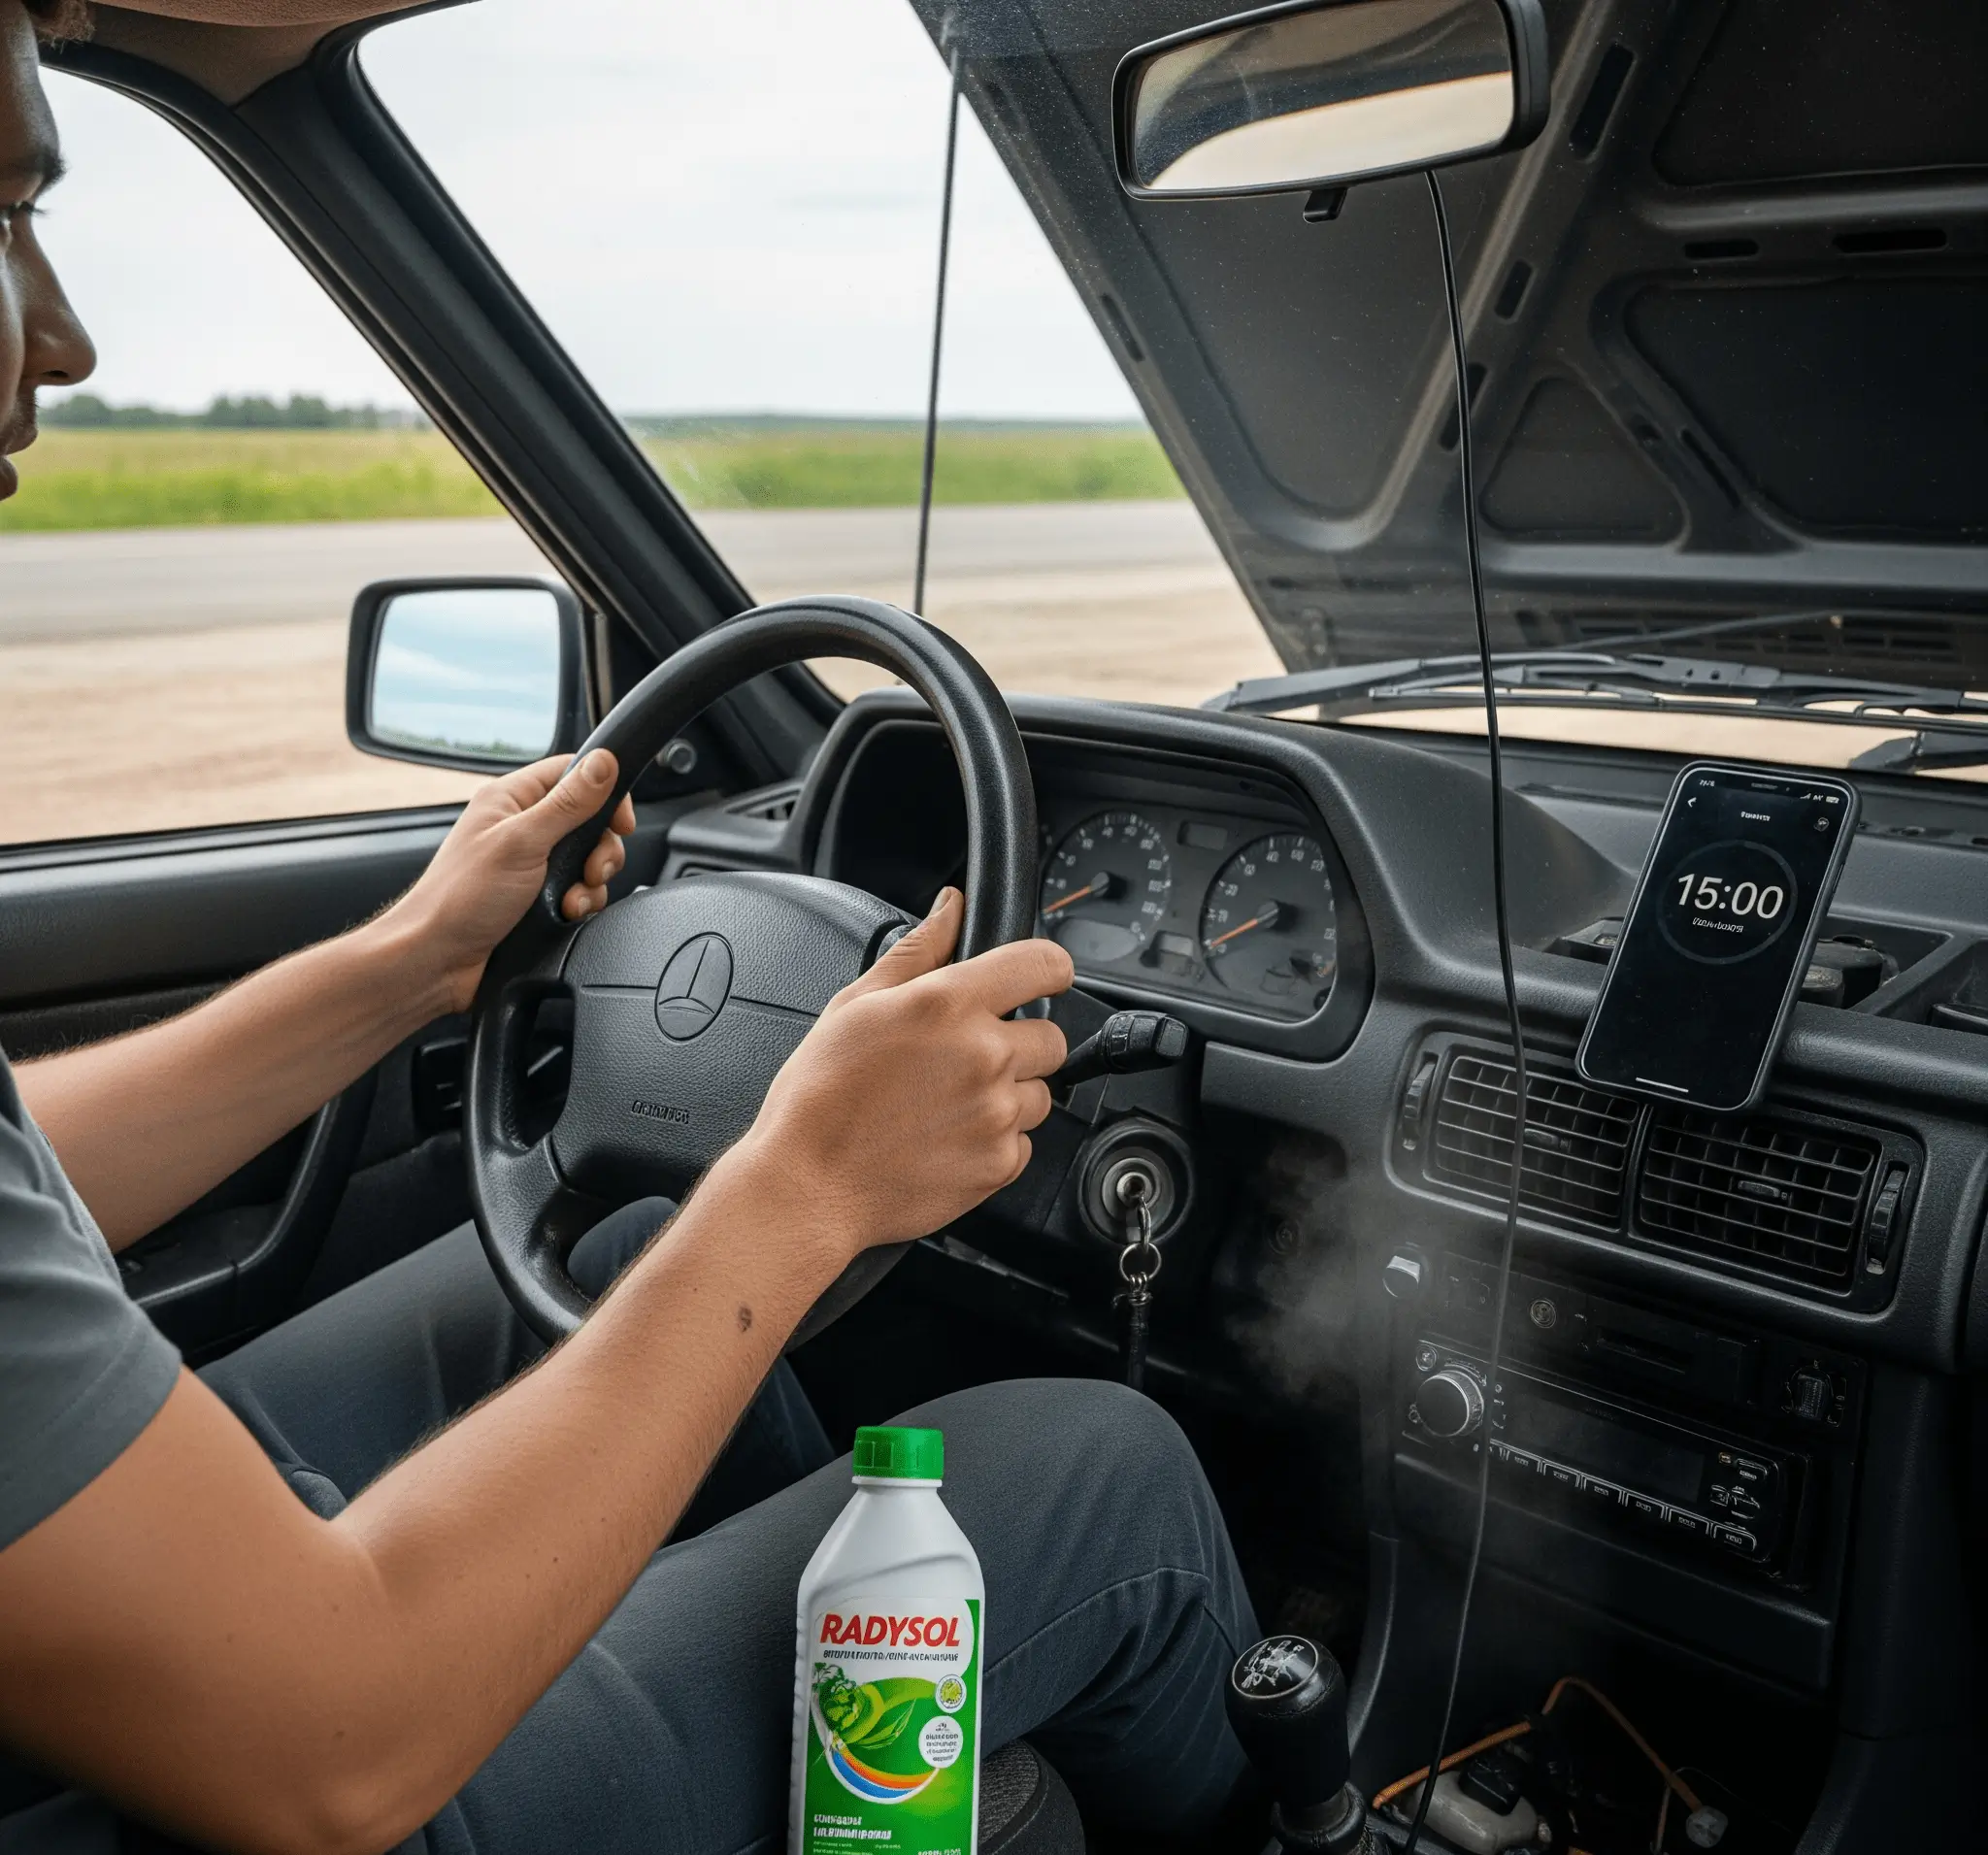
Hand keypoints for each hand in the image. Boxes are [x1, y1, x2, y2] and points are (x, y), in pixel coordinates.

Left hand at [390, 751, 636, 1012]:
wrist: (438, 961)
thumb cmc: (460, 899)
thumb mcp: (522, 843)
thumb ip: (568, 803)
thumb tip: (604, 762)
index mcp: (510, 798)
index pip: (572, 772)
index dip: (604, 792)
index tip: (620, 822)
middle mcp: (521, 826)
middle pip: (589, 819)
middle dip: (601, 849)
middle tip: (592, 870)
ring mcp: (530, 862)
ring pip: (588, 858)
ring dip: (591, 883)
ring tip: (571, 901)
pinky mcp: (536, 895)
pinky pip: (578, 889)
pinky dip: (581, 902)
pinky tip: (566, 914)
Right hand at [719, 888, 1073, 1263]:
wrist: (807, 1184)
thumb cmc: (820, 1096)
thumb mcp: (855, 1004)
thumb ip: (917, 949)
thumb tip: (952, 907)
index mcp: (949, 1004)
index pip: (1044, 964)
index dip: (1047, 969)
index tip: (1040, 980)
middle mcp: (984, 1055)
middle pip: (1051, 1036)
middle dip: (1019, 1041)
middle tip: (967, 1058)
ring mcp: (996, 1113)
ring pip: (1040, 1092)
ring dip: (1009, 1094)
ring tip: (949, 1103)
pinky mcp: (999, 1164)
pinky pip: (1023, 1143)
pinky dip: (996, 1141)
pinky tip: (948, 1137)